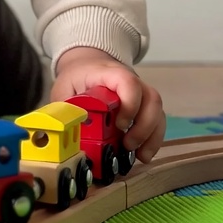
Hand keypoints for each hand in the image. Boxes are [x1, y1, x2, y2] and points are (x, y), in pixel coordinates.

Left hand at [50, 46, 164, 163]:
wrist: (86, 66)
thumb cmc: (76, 78)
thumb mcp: (64, 90)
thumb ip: (66, 109)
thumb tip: (68, 132)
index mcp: (108, 73)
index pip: (128, 82)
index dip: (129, 104)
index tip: (119, 125)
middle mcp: (130, 81)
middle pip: (151, 98)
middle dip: (144, 126)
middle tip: (128, 144)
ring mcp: (140, 93)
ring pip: (158, 111)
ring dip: (152, 136)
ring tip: (140, 155)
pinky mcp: (143, 106)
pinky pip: (157, 121)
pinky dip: (153, 139)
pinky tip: (143, 154)